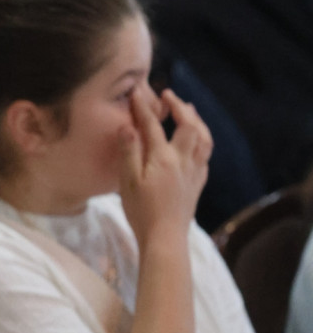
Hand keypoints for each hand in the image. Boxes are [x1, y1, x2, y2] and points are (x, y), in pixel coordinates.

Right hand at [118, 87, 212, 248]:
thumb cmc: (141, 211)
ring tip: (189, 111)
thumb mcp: (127, 181)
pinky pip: (205, 156)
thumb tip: (127, 126)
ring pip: (204, 139)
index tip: (136, 93)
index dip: (144, 108)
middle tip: (169, 96)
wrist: (165, 238)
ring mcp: (194, 173)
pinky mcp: (197, 184)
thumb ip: (129, 151)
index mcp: (164, 158)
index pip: (153, 126)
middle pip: (189, 126)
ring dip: (197, 121)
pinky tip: (196, 143)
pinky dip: (201, 141)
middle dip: (180, 107)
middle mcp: (183, 161)